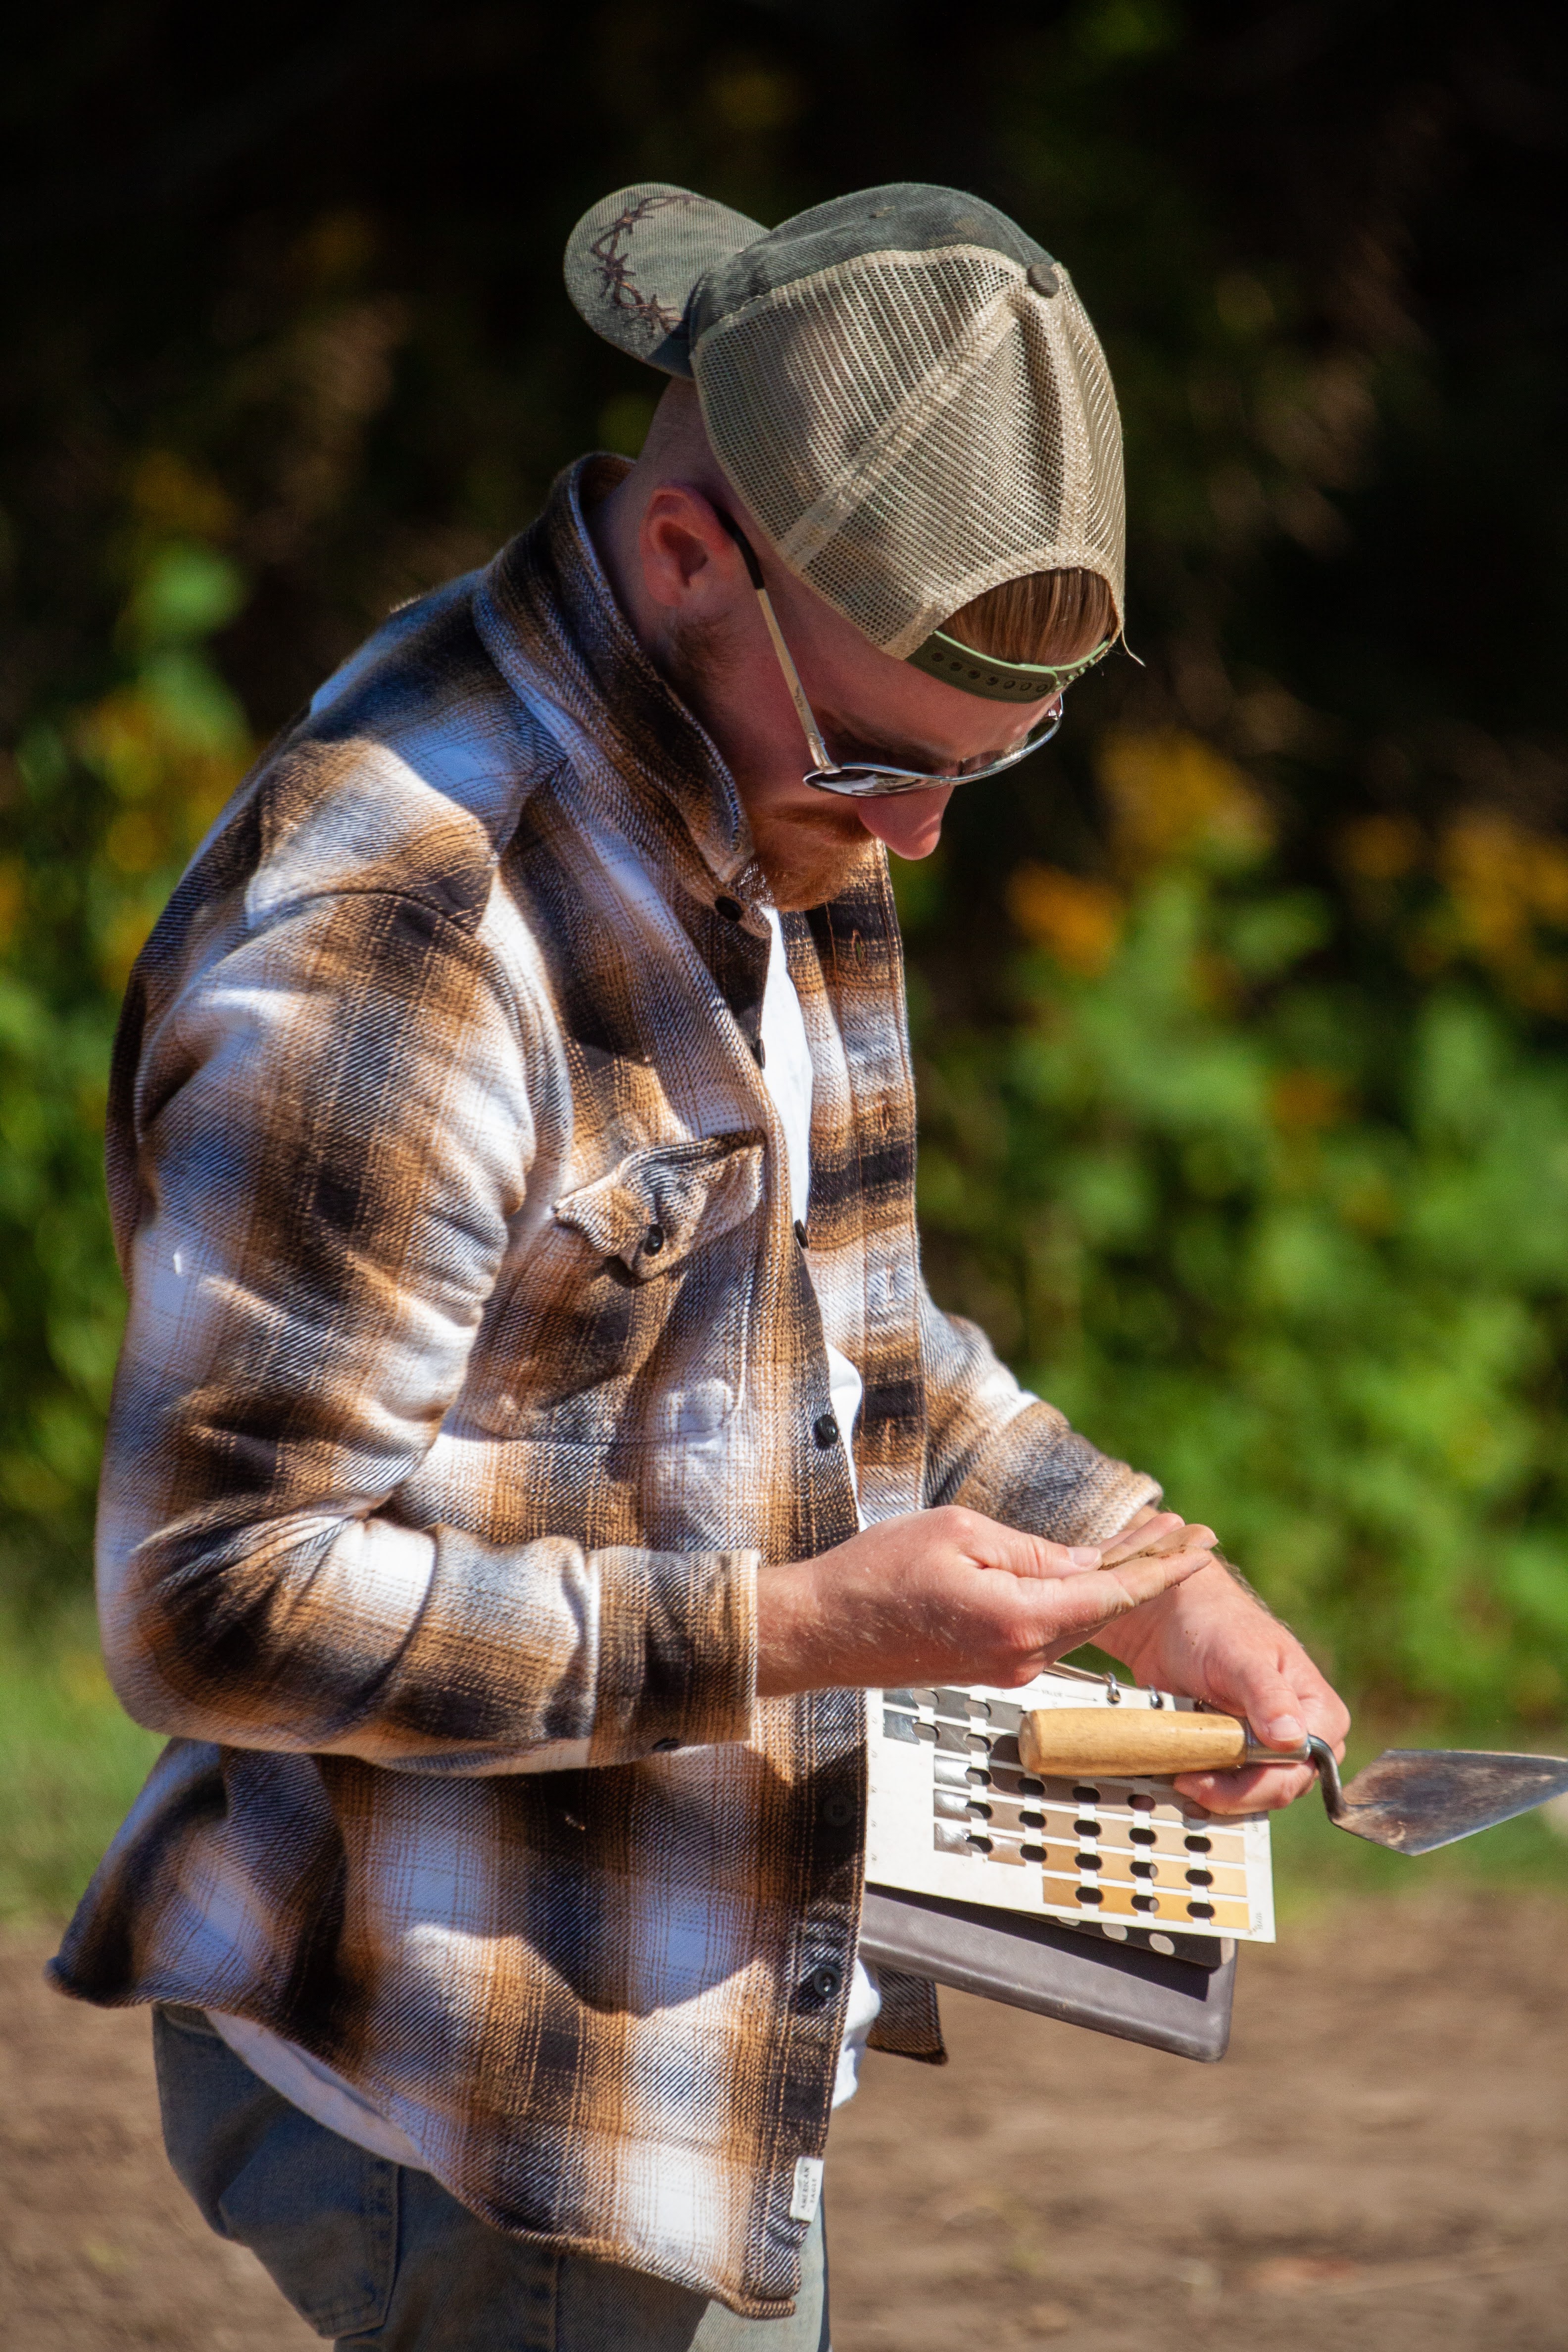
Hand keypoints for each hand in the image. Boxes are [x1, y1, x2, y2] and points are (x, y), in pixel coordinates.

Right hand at [754, 1505, 1216, 1698]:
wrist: (821, 1631)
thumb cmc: (878, 1573)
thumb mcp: (957, 1533)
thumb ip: (1029, 1551)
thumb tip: (1083, 1563)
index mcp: (1021, 1620)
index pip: (1112, 1592)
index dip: (1163, 1565)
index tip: (1201, 1541)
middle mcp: (1024, 1656)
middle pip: (1103, 1608)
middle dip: (1151, 1568)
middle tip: (1194, 1534)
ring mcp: (1008, 1668)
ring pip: (1077, 1620)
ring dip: (1114, 1582)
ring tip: (1153, 1543)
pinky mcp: (991, 1668)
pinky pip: (1048, 1630)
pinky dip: (1076, 1600)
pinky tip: (1089, 1573)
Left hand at [1096, 1542, 1350, 1813]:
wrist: (1172, 1621)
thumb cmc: (1217, 1626)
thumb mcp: (1241, 1656)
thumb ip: (1268, 1694)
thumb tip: (1293, 1739)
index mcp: (1321, 1713)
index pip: (1299, 1770)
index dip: (1256, 1784)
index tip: (1208, 1778)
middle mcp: (1304, 1740)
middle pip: (1275, 1790)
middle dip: (1229, 1792)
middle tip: (1184, 1779)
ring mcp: (1271, 1753)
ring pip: (1250, 1797)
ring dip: (1212, 1793)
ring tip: (1178, 1774)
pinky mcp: (1239, 1759)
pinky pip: (1226, 1790)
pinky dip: (1201, 1787)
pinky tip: (1177, 1774)